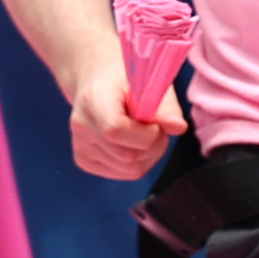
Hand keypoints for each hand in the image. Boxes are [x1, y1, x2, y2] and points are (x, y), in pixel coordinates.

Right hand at [69, 64, 180, 180]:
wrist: (100, 85)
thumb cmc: (128, 83)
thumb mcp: (149, 83)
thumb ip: (166, 107)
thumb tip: (178, 128)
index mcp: (93, 97)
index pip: (116, 130)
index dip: (145, 134)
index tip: (154, 124)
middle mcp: (81, 123)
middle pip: (128, 156)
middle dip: (153, 145)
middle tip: (155, 127)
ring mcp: (80, 145)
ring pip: (130, 169)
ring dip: (148, 156)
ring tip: (144, 134)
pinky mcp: (83, 160)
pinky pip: (123, 174)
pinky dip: (137, 163)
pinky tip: (132, 144)